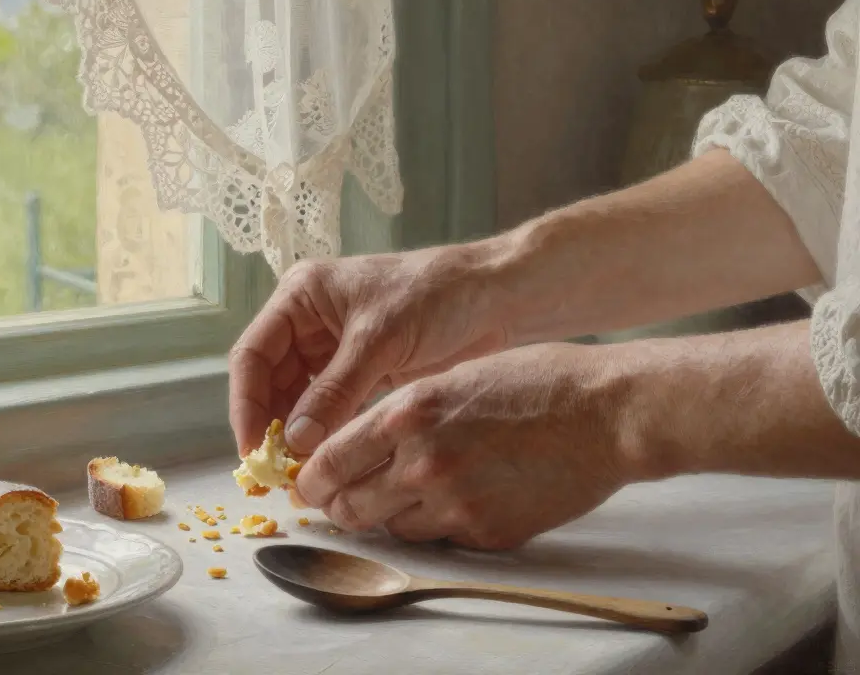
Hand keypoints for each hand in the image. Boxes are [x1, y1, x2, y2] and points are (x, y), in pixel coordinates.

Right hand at [228, 247, 507, 455]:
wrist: (498, 297)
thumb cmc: (438, 296)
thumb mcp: (379, 340)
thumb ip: (335, 391)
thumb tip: (296, 442)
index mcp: (301, 296)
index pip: (252, 354)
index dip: (246, 403)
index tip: (254, 448)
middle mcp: (309, 321)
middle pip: (268, 380)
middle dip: (269, 424)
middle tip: (274, 471)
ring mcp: (333, 347)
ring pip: (295, 398)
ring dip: (295, 434)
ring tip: (297, 473)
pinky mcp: (359, 371)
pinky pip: (327, 407)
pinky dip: (323, 433)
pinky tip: (325, 460)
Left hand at [293, 342, 630, 549]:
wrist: (607, 412)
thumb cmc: (536, 380)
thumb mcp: (450, 377)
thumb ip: (401, 414)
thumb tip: (359, 442)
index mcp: (407, 414)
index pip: (328, 462)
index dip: (312, 479)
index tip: (309, 482)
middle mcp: (422, 463)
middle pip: (348, 507)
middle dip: (338, 506)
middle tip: (340, 500)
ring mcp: (455, 504)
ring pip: (391, 529)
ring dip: (389, 516)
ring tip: (408, 492)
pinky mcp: (487, 533)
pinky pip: (441, 539)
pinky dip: (438, 524)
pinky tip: (459, 497)